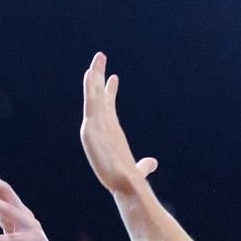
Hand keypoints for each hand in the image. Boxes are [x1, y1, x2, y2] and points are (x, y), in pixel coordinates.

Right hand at [79, 53, 158, 195]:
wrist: (124, 184)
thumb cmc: (127, 178)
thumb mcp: (137, 168)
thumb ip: (143, 165)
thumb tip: (152, 163)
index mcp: (110, 131)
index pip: (108, 107)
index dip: (110, 92)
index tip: (114, 77)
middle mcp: (101, 125)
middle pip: (99, 95)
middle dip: (99, 76)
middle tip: (101, 57)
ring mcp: (95, 125)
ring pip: (94, 95)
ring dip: (94, 76)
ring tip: (98, 59)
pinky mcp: (92, 127)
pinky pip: (90, 103)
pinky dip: (89, 88)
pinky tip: (89, 74)